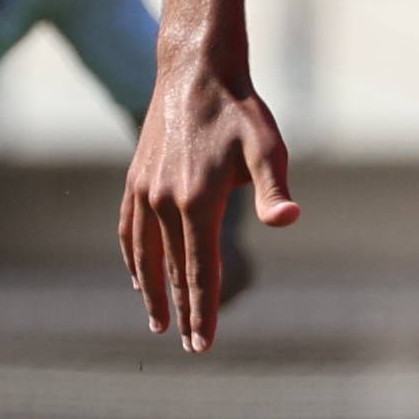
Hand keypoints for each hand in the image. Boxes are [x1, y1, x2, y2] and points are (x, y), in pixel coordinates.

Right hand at [117, 45, 293, 352]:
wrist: (195, 71)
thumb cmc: (240, 111)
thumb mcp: (267, 147)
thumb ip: (274, 189)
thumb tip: (290, 220)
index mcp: (197, 201)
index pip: (200, 271)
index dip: (203, 311)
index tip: (202, 346)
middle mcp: (164, 201)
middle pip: (174, 270)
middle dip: (184, 311)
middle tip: (192, 346)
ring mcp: (144, 191)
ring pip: (145, 255)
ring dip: (152, 291)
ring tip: (158, 321)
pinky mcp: (135, 180)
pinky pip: (128, 230)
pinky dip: (132, 257)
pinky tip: (137, 275)